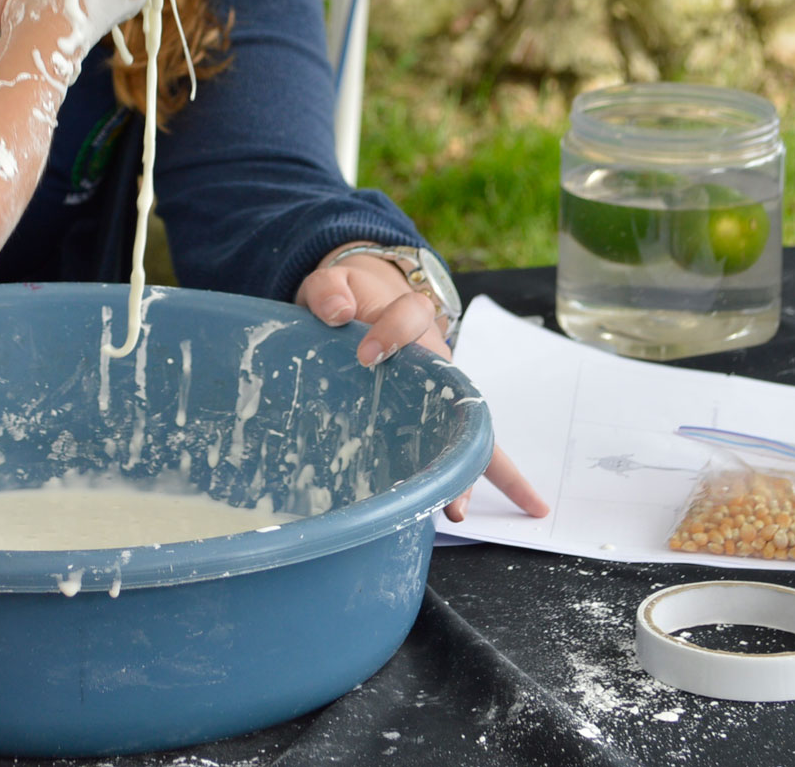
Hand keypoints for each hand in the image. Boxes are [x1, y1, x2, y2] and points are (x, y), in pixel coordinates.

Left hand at [296, 248, 549, 522]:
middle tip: (451, 464)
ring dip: (464, 472)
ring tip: (457, 511)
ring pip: (462, 434)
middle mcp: (435, 362)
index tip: (365, 355)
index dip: (393, 334)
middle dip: (459, 430)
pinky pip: (447, 449)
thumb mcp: (335, 282)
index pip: (413, 318)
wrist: (362, 303)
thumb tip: (337, 312)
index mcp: (411, 320)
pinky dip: (456, 480)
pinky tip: (454, 512)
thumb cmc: (351, 297)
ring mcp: (434, 397)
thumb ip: (330, 290)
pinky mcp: (424, 419)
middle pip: (461, 394)